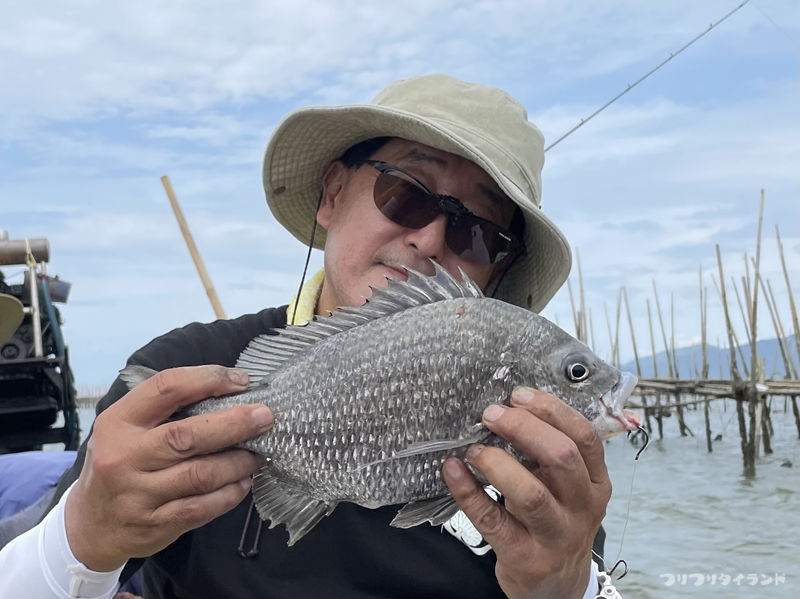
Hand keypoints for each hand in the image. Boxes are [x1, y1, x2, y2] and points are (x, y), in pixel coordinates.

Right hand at [65, 365, 272, 571]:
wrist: (89, 525)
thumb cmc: (120, 463)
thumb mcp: (126, 428)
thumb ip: (166, 409)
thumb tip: (231, 390)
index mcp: (118, 422)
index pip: (167, 388)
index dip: (209, 379)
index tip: (241, 381)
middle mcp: (125, 457)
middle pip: (188, 436)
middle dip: (234, 424)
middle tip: (265, 417)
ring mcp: (138, 495)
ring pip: (201, 475)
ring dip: (239, 462)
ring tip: (259, 453)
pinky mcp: (154, 525)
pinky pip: (202, 507)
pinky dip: (230, 494)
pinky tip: (243, 482)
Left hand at [442, 387, 609, 598]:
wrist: (557, 587)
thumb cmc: (555, 521)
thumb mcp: (566, 488)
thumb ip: (548, 454)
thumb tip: (506, 408)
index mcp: (596, 482)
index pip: (584, 436)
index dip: (551, 410)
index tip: (518, 395)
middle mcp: (583, 507)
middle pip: (561, 458)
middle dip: (523, 428)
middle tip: (491, 415)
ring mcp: (557, 535)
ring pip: (531, 494)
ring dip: (496, 463)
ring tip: (474, 450)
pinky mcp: (526, 557)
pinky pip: (493, 520)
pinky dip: (468, 491)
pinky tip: (452, 471)